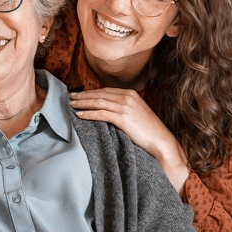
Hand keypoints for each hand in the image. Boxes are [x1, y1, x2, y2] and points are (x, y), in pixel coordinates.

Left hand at [69, 88, 189, 191]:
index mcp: (130, 94)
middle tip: (70, 97)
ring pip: (98, 102)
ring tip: (71, 105)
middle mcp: (127, 97)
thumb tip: (105, 107)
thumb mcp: (135, 112)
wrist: (160, 140)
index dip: (90, 92)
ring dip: (82, 103)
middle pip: (99, 95)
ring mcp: (125, 107)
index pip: (104, 91)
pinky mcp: (123, 118)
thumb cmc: (147, 129)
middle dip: (83, 96)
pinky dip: (88, 113)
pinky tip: (80, 115)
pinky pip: (101, 114)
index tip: (79, 94)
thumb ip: (122, 106)